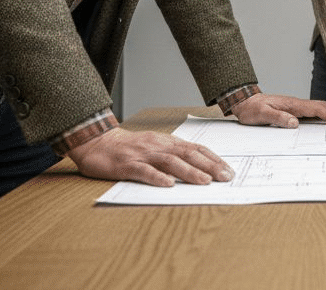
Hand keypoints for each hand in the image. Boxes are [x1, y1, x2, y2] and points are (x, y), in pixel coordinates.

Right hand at [66, 127, 231, 186]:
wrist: (97, 142)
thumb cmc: (128, 147)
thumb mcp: (154, 146)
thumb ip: (173, 154)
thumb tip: (199, 167)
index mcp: (166, 142)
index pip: (195, 148)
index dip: (213, 159)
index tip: (228, 170)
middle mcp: (157, 146)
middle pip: (187, 154)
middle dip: (208, 166)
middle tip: (225, 177)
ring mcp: (142, 155)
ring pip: (169, 162)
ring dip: (188, 171)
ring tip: (204, 181)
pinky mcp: (126, 165)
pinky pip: (143, 171)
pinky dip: (156, 178)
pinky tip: (167, 185)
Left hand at [230, 92, 325, 128]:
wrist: (244, 102)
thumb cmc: (252, 109)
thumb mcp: (262, 115)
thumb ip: (278, 118)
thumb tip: (295, 123)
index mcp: (292, 104)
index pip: (317, 109)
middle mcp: (296, 103)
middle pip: (322, 106)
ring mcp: (295, 105)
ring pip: (318, 107)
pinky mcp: (292, 109)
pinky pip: (312, 111)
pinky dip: (323, 114)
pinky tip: (324, 120)